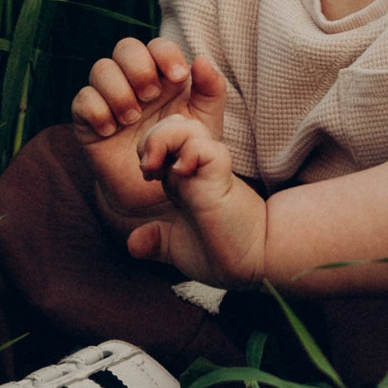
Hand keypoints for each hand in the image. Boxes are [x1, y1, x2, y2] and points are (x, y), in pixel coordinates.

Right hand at [71, 37, 225, 147]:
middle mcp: (133, 81)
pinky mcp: (89, 120)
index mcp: (162, 75)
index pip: (157, 46)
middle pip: (125, 48)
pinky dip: (97, 111)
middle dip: (139, 68)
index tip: (178, 77)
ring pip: (101, 69)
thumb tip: (201, 60)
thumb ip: (211, 90)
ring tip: (132, 118)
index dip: (165, 53)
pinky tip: (111, 130)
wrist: (158, 193)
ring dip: (118, 90)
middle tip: (151, 97)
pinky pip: (82, 100)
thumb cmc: (182, 150)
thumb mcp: (205, 122)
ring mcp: (109, 98)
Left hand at [128, 113, 269, 285]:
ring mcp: (210, 169)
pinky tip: (180, 174)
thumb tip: (133, 244)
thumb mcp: (177, 248)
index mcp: (185, 178)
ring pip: (187, 127)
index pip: (163, 137)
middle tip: (149, 168)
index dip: (149, 145)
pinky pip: (203, 148)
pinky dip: (189, 153)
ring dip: (164, 139)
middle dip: (152, 137)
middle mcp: (197, 168)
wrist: (254, 263)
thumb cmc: (222, 252)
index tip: (148, 173)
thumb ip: (156, 242)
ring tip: (156, 168)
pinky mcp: (221, 176)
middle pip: (173, 123)